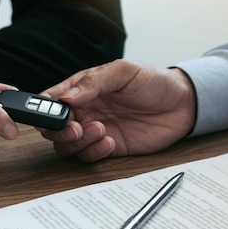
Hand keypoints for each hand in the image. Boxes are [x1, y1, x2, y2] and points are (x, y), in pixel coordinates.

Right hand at [38, 59, 196, 161]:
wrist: (182, 104)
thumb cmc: (153, 81)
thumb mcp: (124, 71)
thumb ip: (94, 82)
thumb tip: (67, 97)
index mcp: (80, 89)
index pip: (50, 100)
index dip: (45, 109)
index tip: (57, 114)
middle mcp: (83, 111)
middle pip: (52, 127)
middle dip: (59, 131)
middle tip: (77, 128)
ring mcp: (93, 131)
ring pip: (67, 145)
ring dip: (79, 142)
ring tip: (101, 130)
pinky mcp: (107, 148)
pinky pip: (88, 157)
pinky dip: (94, 152)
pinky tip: (110, 141)